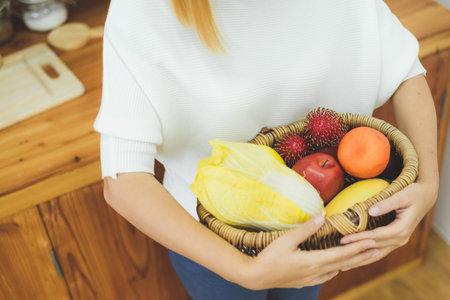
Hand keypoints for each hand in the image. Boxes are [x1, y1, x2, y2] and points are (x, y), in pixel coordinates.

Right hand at [240, 216, 377, 289]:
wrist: (257, 276)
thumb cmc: (270, 256)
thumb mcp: (286, 240)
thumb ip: (306, 229)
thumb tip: (323, 217)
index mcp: (314, 261)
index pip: (342, 254)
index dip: (358, 247)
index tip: (372, 240)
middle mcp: (316, 271)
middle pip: (344, 263)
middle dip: (361, 255)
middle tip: (377, 249)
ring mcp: (311, 278)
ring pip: (337, 270)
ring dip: (351, 263)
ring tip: (362, 257)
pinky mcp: (305, 280)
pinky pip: (326, 276)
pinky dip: (336, 269)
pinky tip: (337, 268)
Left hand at [339, 179, 437, 270]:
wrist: (425, 197)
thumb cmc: (414, 193)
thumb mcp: (402, 195)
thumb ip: (386, 204)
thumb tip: (370, 211)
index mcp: (401, 229)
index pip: (376, 236)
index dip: (360, 238)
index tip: (344, 239)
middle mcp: (401, 238)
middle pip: (375, 247)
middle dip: (356, 249)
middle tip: (338, 252)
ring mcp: (399, 241)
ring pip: (378, 253)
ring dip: (361, 259)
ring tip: (344, 264)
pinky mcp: (395, 240)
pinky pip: (380, 250)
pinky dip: (368, 256)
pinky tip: (357, 260)